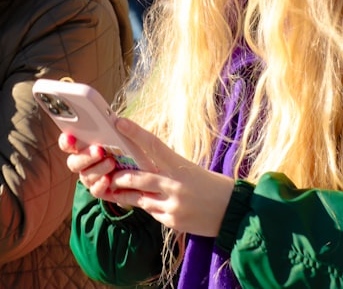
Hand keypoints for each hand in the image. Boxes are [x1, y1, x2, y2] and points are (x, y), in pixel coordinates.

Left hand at [60, 118, 235, 236]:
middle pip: (137, 178)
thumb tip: (143, 164)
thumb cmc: (210, 185)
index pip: (154, 144)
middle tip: (110, 174)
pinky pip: (151, 213)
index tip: (118, 121)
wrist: (232, 210)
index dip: (135, 132)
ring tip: (114, 190)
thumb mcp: (189, 170)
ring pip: (139, 199)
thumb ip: (166, 168)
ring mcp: (172, 204)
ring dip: (125, 194)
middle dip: (120, 177)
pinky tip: (150, 204)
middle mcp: (174, 184)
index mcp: (179, 165)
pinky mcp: (171, 221)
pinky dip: (148, 207)